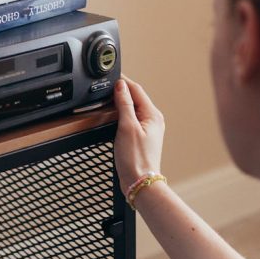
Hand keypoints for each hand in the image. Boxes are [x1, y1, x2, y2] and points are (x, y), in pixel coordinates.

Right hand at [113, 75, 165, 194]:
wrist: (139, 182)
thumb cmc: (136, 159)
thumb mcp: (127, 127)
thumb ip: (124, 104)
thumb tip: (121, 86)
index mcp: (153, 115)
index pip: (137, 90)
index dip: (123, 81)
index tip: (111, 76)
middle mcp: (153, 120)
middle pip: (136, 97)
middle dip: (121, 90)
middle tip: (106, 87)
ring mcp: (148, 128)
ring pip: (133, 107)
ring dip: (121, 101)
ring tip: (107, 98)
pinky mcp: (141, 136)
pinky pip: (131, 118)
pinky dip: (121, 113)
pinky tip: (113, 115)